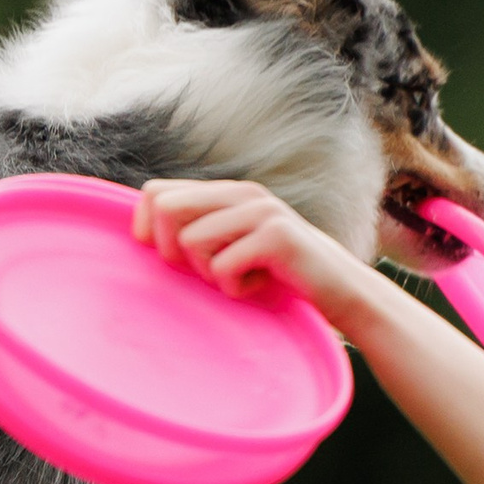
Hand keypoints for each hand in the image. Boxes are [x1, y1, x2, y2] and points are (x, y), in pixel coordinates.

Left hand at [132, 178, 373, 323]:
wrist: (341, 291)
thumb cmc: (280, 277)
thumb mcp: (234, 247)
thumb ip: (199, 232)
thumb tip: (142, 235)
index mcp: (227, 192)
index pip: (156, 192)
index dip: (148, 229)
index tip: (171, 258)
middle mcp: (242, 193)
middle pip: (165, 208)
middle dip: (173, 251)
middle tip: (208, 270)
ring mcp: (261, 211)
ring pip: (192, 241)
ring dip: (210, 274)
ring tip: (243, 276)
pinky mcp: (277, 237)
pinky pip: (223, 267)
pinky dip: (235, 288)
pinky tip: (261, 284)